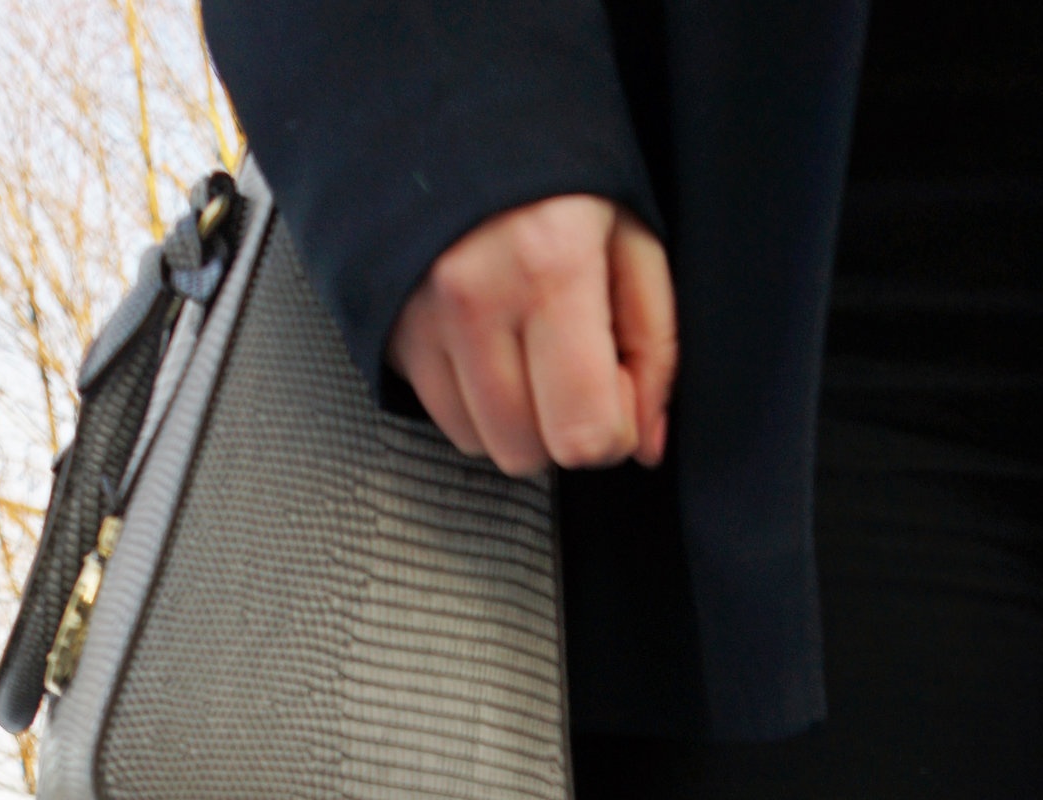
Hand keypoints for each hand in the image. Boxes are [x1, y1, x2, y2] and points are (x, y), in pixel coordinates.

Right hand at [387, 193, 676, 473]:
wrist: (448, 105)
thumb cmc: (552, 166)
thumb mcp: (629, 235)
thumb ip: (654, 346)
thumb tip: (648, 442)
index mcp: (549, 268)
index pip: (583, 433)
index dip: (614, 429)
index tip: (616, 386)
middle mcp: (474, 297)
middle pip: (529, 452)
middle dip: (562, 426)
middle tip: (571, 367)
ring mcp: (421, 314)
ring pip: (481, 443)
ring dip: (515, 418)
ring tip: (527, 350)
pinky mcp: (388, 326)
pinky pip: (441, 415)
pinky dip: (473, 400)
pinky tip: (488, 344)